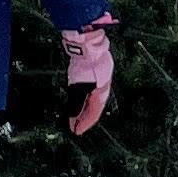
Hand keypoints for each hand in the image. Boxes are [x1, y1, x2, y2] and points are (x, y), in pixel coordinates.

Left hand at [61, 21, 114, 136]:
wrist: (88, 45)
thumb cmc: (85, 65)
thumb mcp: (77, 89)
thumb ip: (75, 105)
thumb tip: (73, 119)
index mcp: (101, 93)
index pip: (93, 113)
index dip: (85, 123)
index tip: (76, 131)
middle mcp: (104, 87)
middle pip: (95, 106)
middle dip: (86, 117)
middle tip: (77, 125)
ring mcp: (101, 77)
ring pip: (94, 97)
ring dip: (86, 107)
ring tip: (78, 114)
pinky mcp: (97, 70)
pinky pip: (92, 89)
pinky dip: (86, 96)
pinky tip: (82, 95)